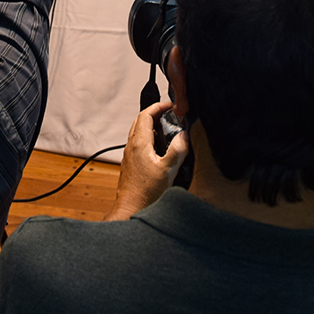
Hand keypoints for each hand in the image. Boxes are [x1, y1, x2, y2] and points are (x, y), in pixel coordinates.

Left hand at [106, 101, 188, 220]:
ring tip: (166, 127)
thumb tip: (183, 135)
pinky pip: (138, 143)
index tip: (170, 105)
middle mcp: (131, 147)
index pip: (145, 115)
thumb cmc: (146, 192)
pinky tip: (159, 147)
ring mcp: (129, 155)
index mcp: (139, 144)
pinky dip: (148, 137)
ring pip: (138, 132)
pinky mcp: (131, 164)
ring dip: (151, 125)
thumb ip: (177, 151)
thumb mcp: (167, 170)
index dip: (157, 106)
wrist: (131, 207)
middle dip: (154, 113)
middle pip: (140, 121)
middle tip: (169, 113)